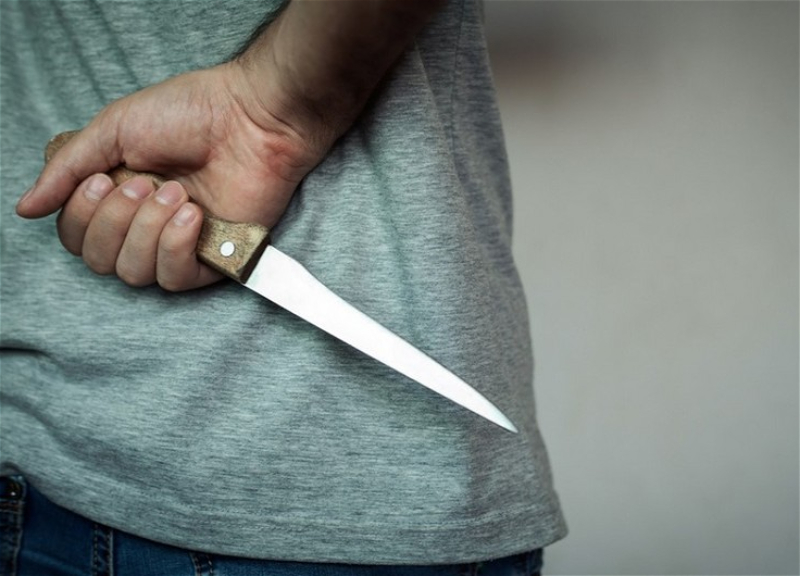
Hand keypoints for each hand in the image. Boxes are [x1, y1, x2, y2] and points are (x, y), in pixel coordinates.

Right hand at [16, 62, 328, 290]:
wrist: (251, 118)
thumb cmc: (191, 113)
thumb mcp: (114, 130)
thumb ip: (68, 170)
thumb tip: (26, 208)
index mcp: (118, 195)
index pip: (75, 235)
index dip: (80, 215)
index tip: (105, 178)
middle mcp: (144, 225)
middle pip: (98, 260)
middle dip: (114, 221)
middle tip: (144, 182)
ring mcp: (178, 244)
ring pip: (132, 272)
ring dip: (146, 229)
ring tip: (175, 193)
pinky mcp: (212, 259)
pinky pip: (173, 279)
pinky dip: (174, 246)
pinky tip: (192, 215)